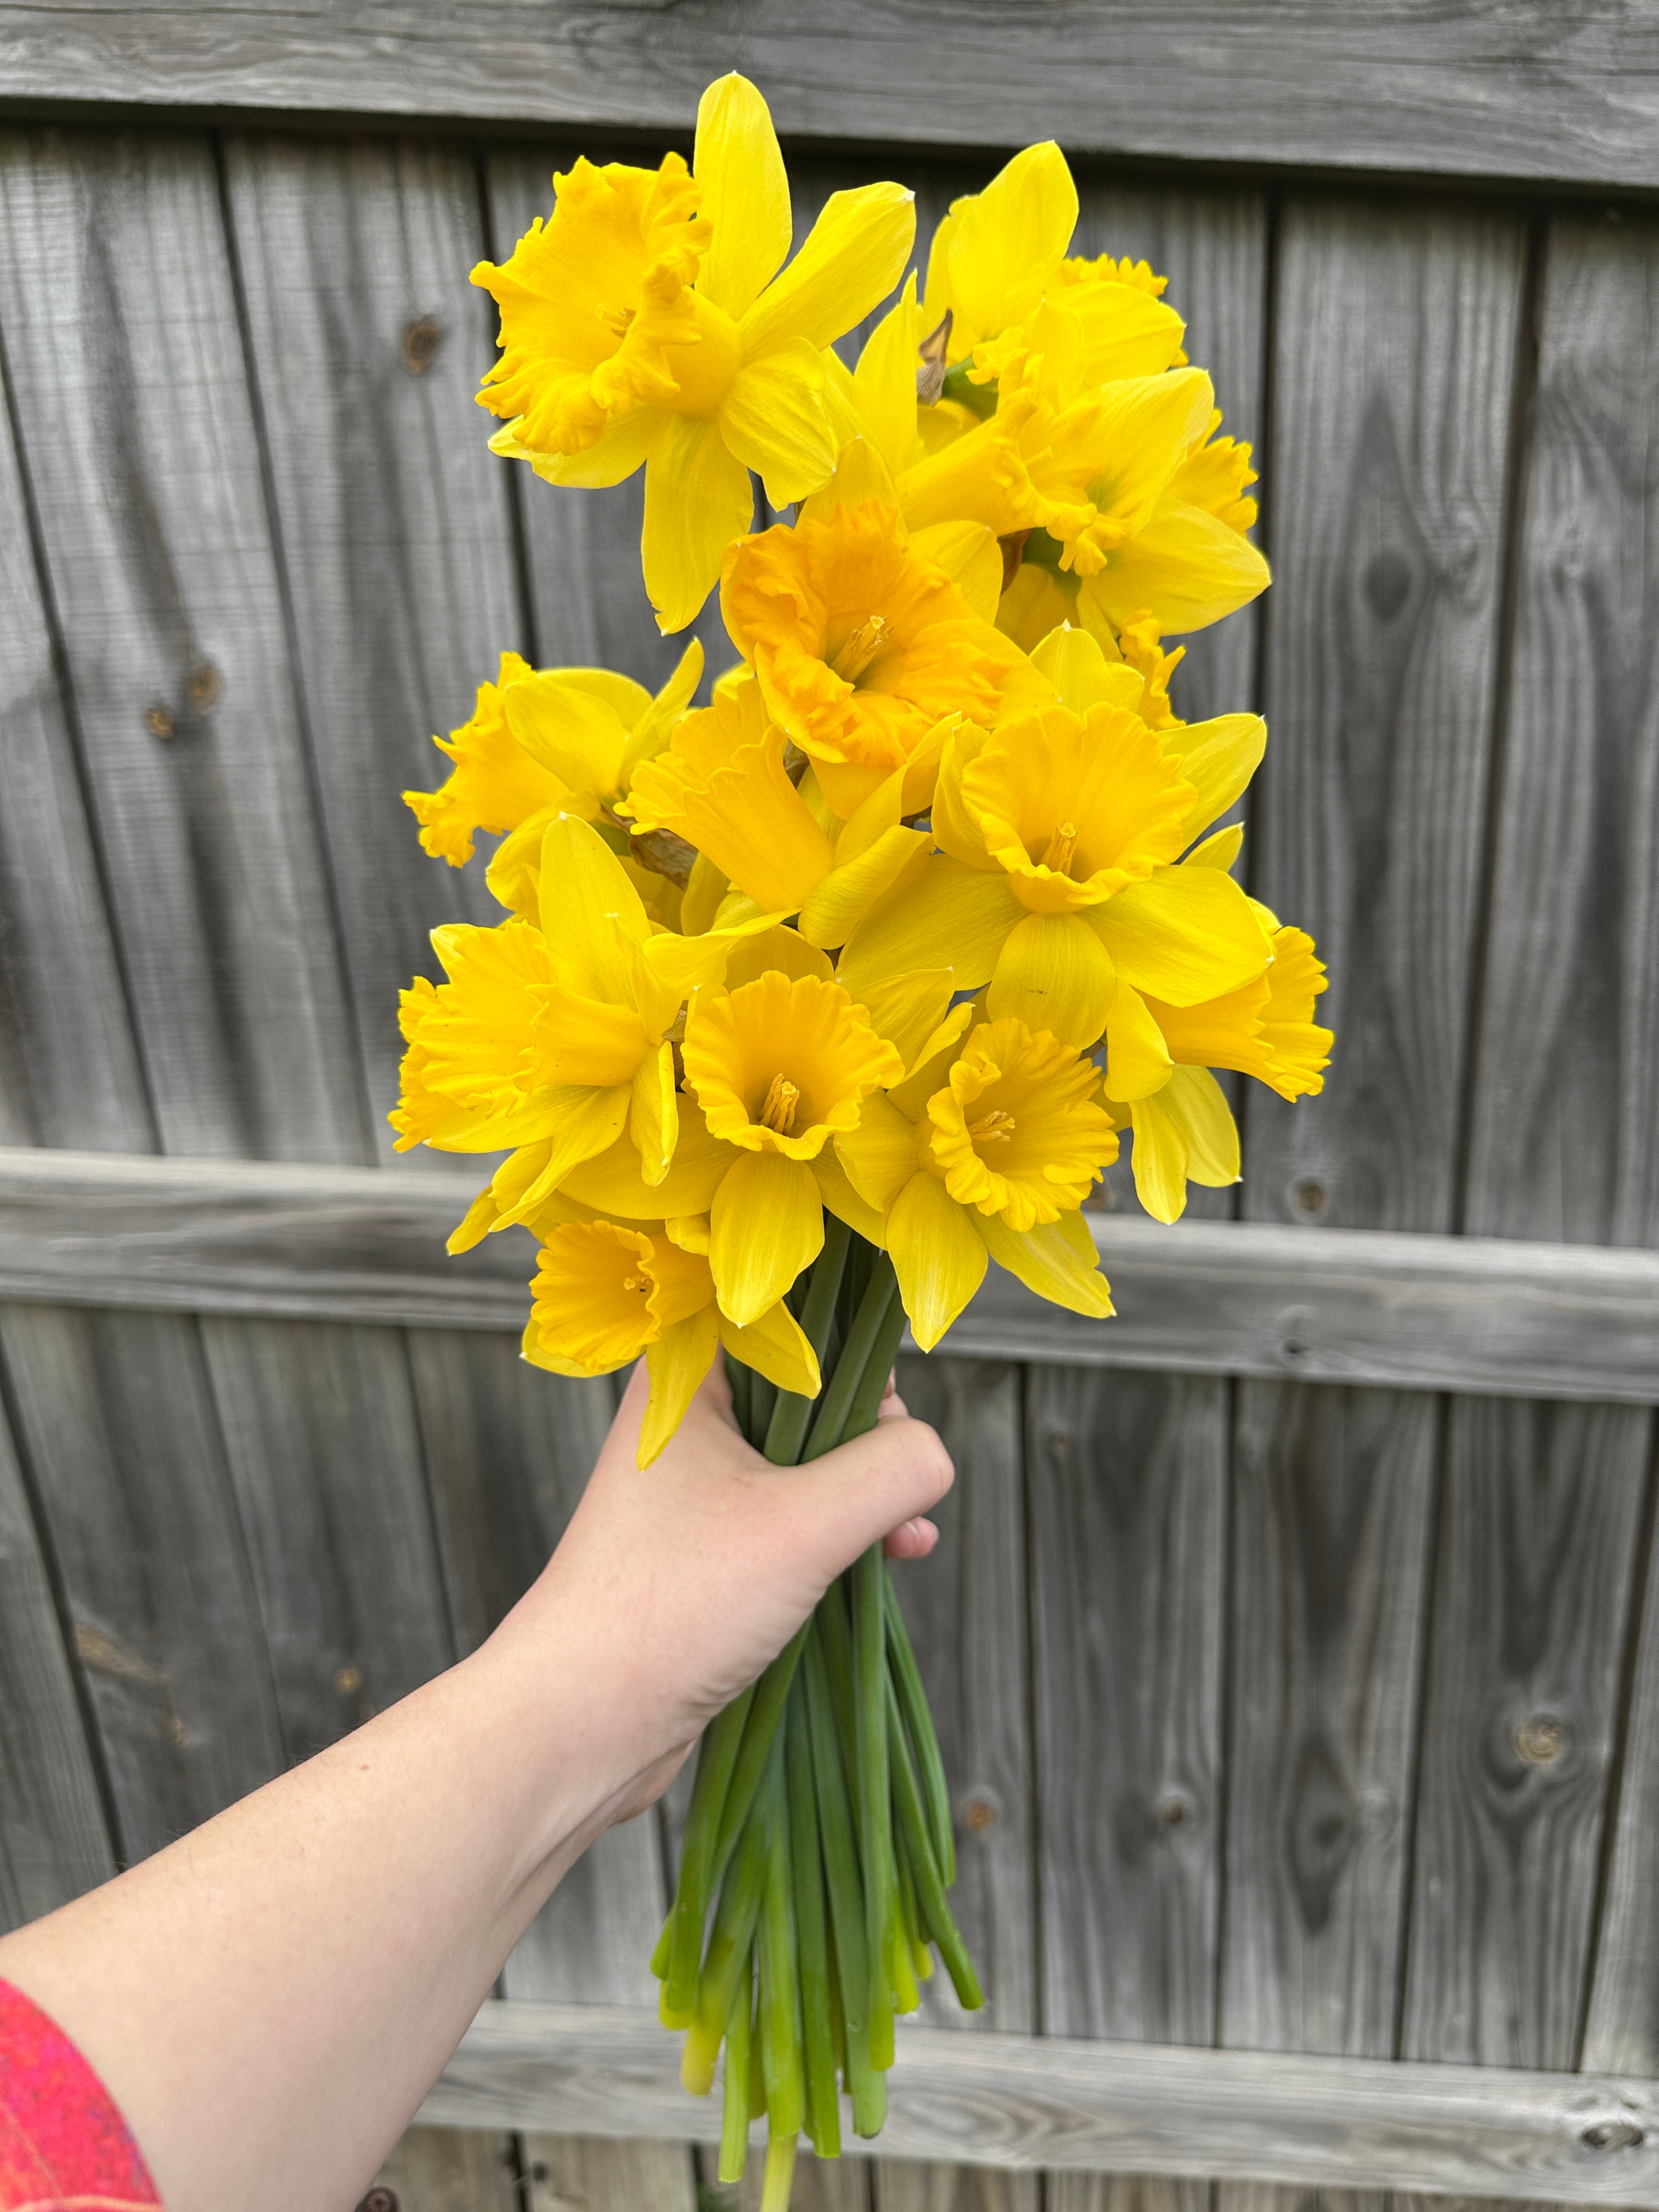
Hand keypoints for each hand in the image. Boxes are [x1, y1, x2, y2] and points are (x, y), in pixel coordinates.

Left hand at [495, 1360, 953, 1822]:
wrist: (579, 1720)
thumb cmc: (673, 1605)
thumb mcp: (806, 1525)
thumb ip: (891, 1470)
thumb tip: (935, 1454)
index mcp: (687, 1375)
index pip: (789, 1318)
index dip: (854, 1350)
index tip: (893, 1405)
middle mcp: (686, 1418)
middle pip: (811, 1390)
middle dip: (873, 1437)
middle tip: (902, 1483)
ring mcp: (694, 1486)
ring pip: (809, 1459)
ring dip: (866, 1494)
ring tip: (905, 1537)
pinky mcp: (708, 1547)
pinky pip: (794, 1516)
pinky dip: (842, 1534)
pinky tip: (886, 1562)